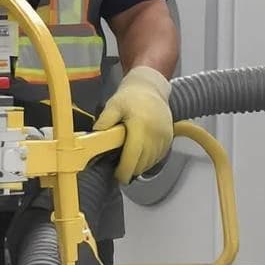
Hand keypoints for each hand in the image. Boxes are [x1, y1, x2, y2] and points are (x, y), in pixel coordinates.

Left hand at [101, 66, 174, 183]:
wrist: (151, 88)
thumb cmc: (130, 97)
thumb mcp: (114, 104)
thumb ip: (105, 120)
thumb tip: (95, 135)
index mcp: (140, 126)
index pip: (132, 156)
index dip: (124, 170)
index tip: (117, 176)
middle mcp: (155, 133)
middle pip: (142, 163)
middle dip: (130, 170)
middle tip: (119, 171)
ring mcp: (164, 136)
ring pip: (151, 162)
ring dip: (140, 166)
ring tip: (128, 163)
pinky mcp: (169, 138)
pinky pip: (159, 157)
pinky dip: (149, 160)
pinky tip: (140, 157)